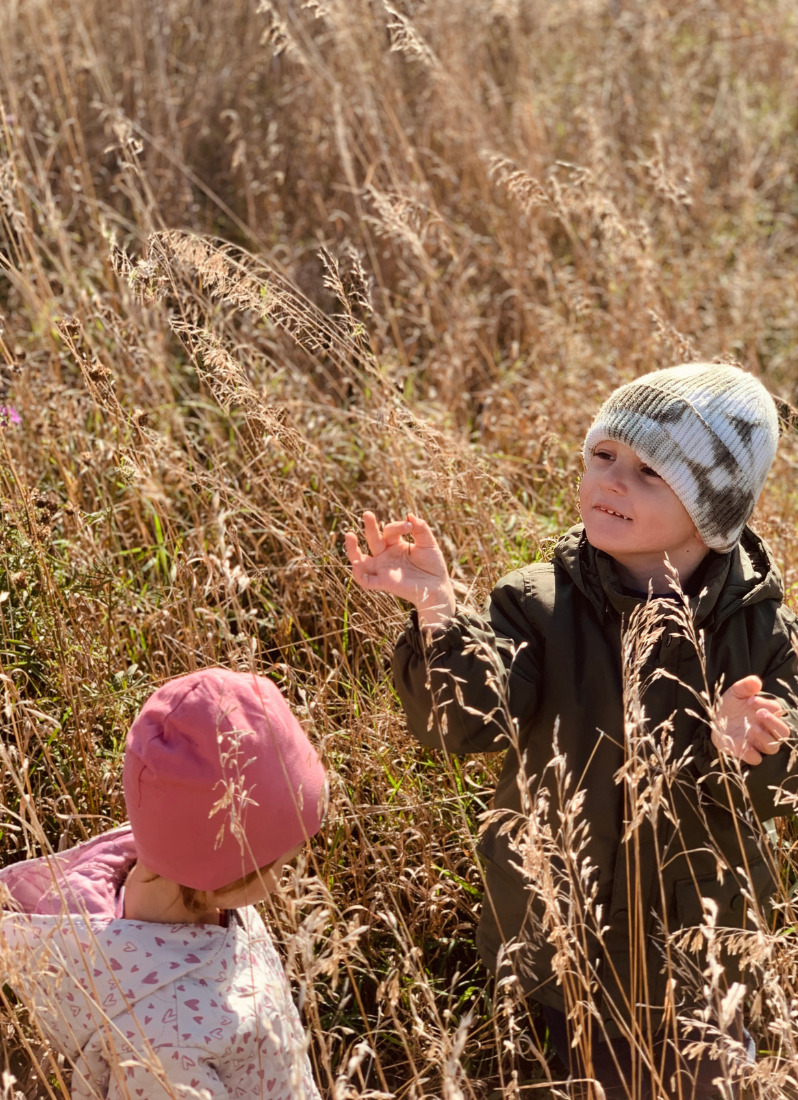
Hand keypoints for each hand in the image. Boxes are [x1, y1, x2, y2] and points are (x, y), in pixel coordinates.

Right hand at [345, 511, 456, 627]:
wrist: (438, 587)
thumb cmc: (433, 565)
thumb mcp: (429, 543)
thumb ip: (421, 529)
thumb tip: (410, 514)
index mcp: (395, 545)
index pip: (389, 531)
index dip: (397, 526)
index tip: (410, 526)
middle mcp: (386, 556)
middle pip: (373, 540)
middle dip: (370, 527)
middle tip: (367, 514)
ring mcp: (383, 569)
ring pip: (360, 559)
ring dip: (352, 549)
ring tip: (349, 535)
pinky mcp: (383, 582)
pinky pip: (365, 580)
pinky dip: (358, 574)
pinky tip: (356, 565)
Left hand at [711, 675, 789, 764]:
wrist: (713, 721)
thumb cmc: (730, 706)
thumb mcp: (735, 693)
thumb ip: (745, 686)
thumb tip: (756, 681)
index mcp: (767, 713)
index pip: (778, 711)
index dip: (768, 705)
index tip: (751, 700)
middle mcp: (766, 729)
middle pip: (783, 731)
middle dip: (773, 723)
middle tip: (759, 713)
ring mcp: (758, 742)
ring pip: (773, 746)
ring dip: (765, 737)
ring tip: (752, 727)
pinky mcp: (746, 752)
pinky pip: (756, 758)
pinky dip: (752, 753)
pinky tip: (744, 744)